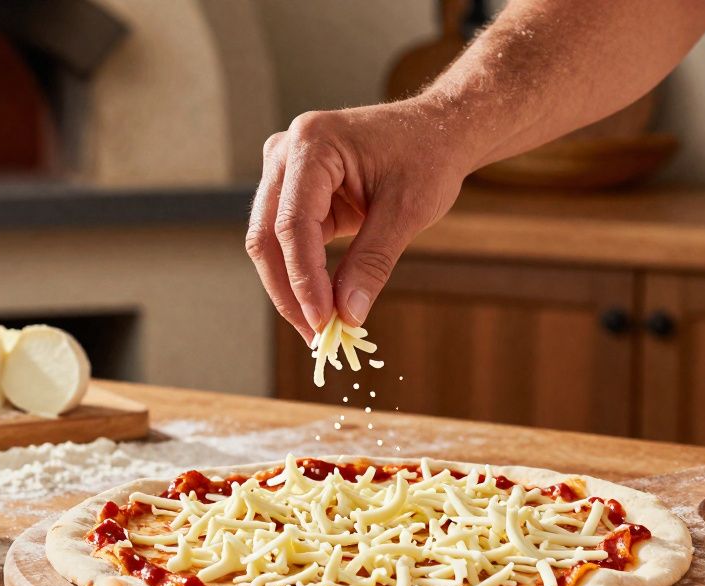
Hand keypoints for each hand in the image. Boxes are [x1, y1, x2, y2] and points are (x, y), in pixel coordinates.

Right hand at [245, 98, 471, 341]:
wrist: (438, 131)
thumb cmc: (428, 157)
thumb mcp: (407, 211)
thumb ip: (373, 262)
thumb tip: (348, 316)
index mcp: (311, 143)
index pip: (292, 223)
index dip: (304, 279)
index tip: (323, 322)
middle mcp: (285, 152)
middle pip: (267, 235)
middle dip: (290, 291)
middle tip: (317, 336)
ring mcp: (283, 170)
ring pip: (269, 243)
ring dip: (292, 288)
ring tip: (320, 328)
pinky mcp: (293, 192)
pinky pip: (287, 241)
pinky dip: (303, 276)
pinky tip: (322, 306)